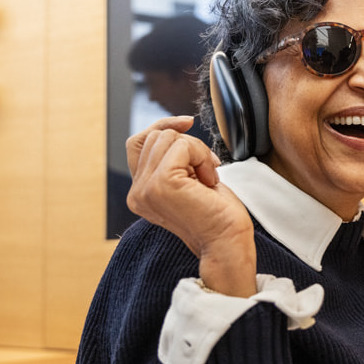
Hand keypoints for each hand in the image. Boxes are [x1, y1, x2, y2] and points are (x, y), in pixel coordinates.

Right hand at [126, 116, 256, 296]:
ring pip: (168, 137)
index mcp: (140, 192)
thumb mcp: (189, 178)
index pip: (137, 142)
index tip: (188, 122)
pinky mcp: (160, 184)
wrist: (228, 240)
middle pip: (156, 135)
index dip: (161, 125)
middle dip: (189, 144)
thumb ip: (173, 159)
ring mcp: (145, 189)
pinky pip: (182, 145)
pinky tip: (208, 181)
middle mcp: (136, 192)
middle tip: (206, 172)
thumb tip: (178, 125)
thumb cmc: (218, 213)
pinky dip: (202, 156)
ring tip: (206, 178)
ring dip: (197, 151)